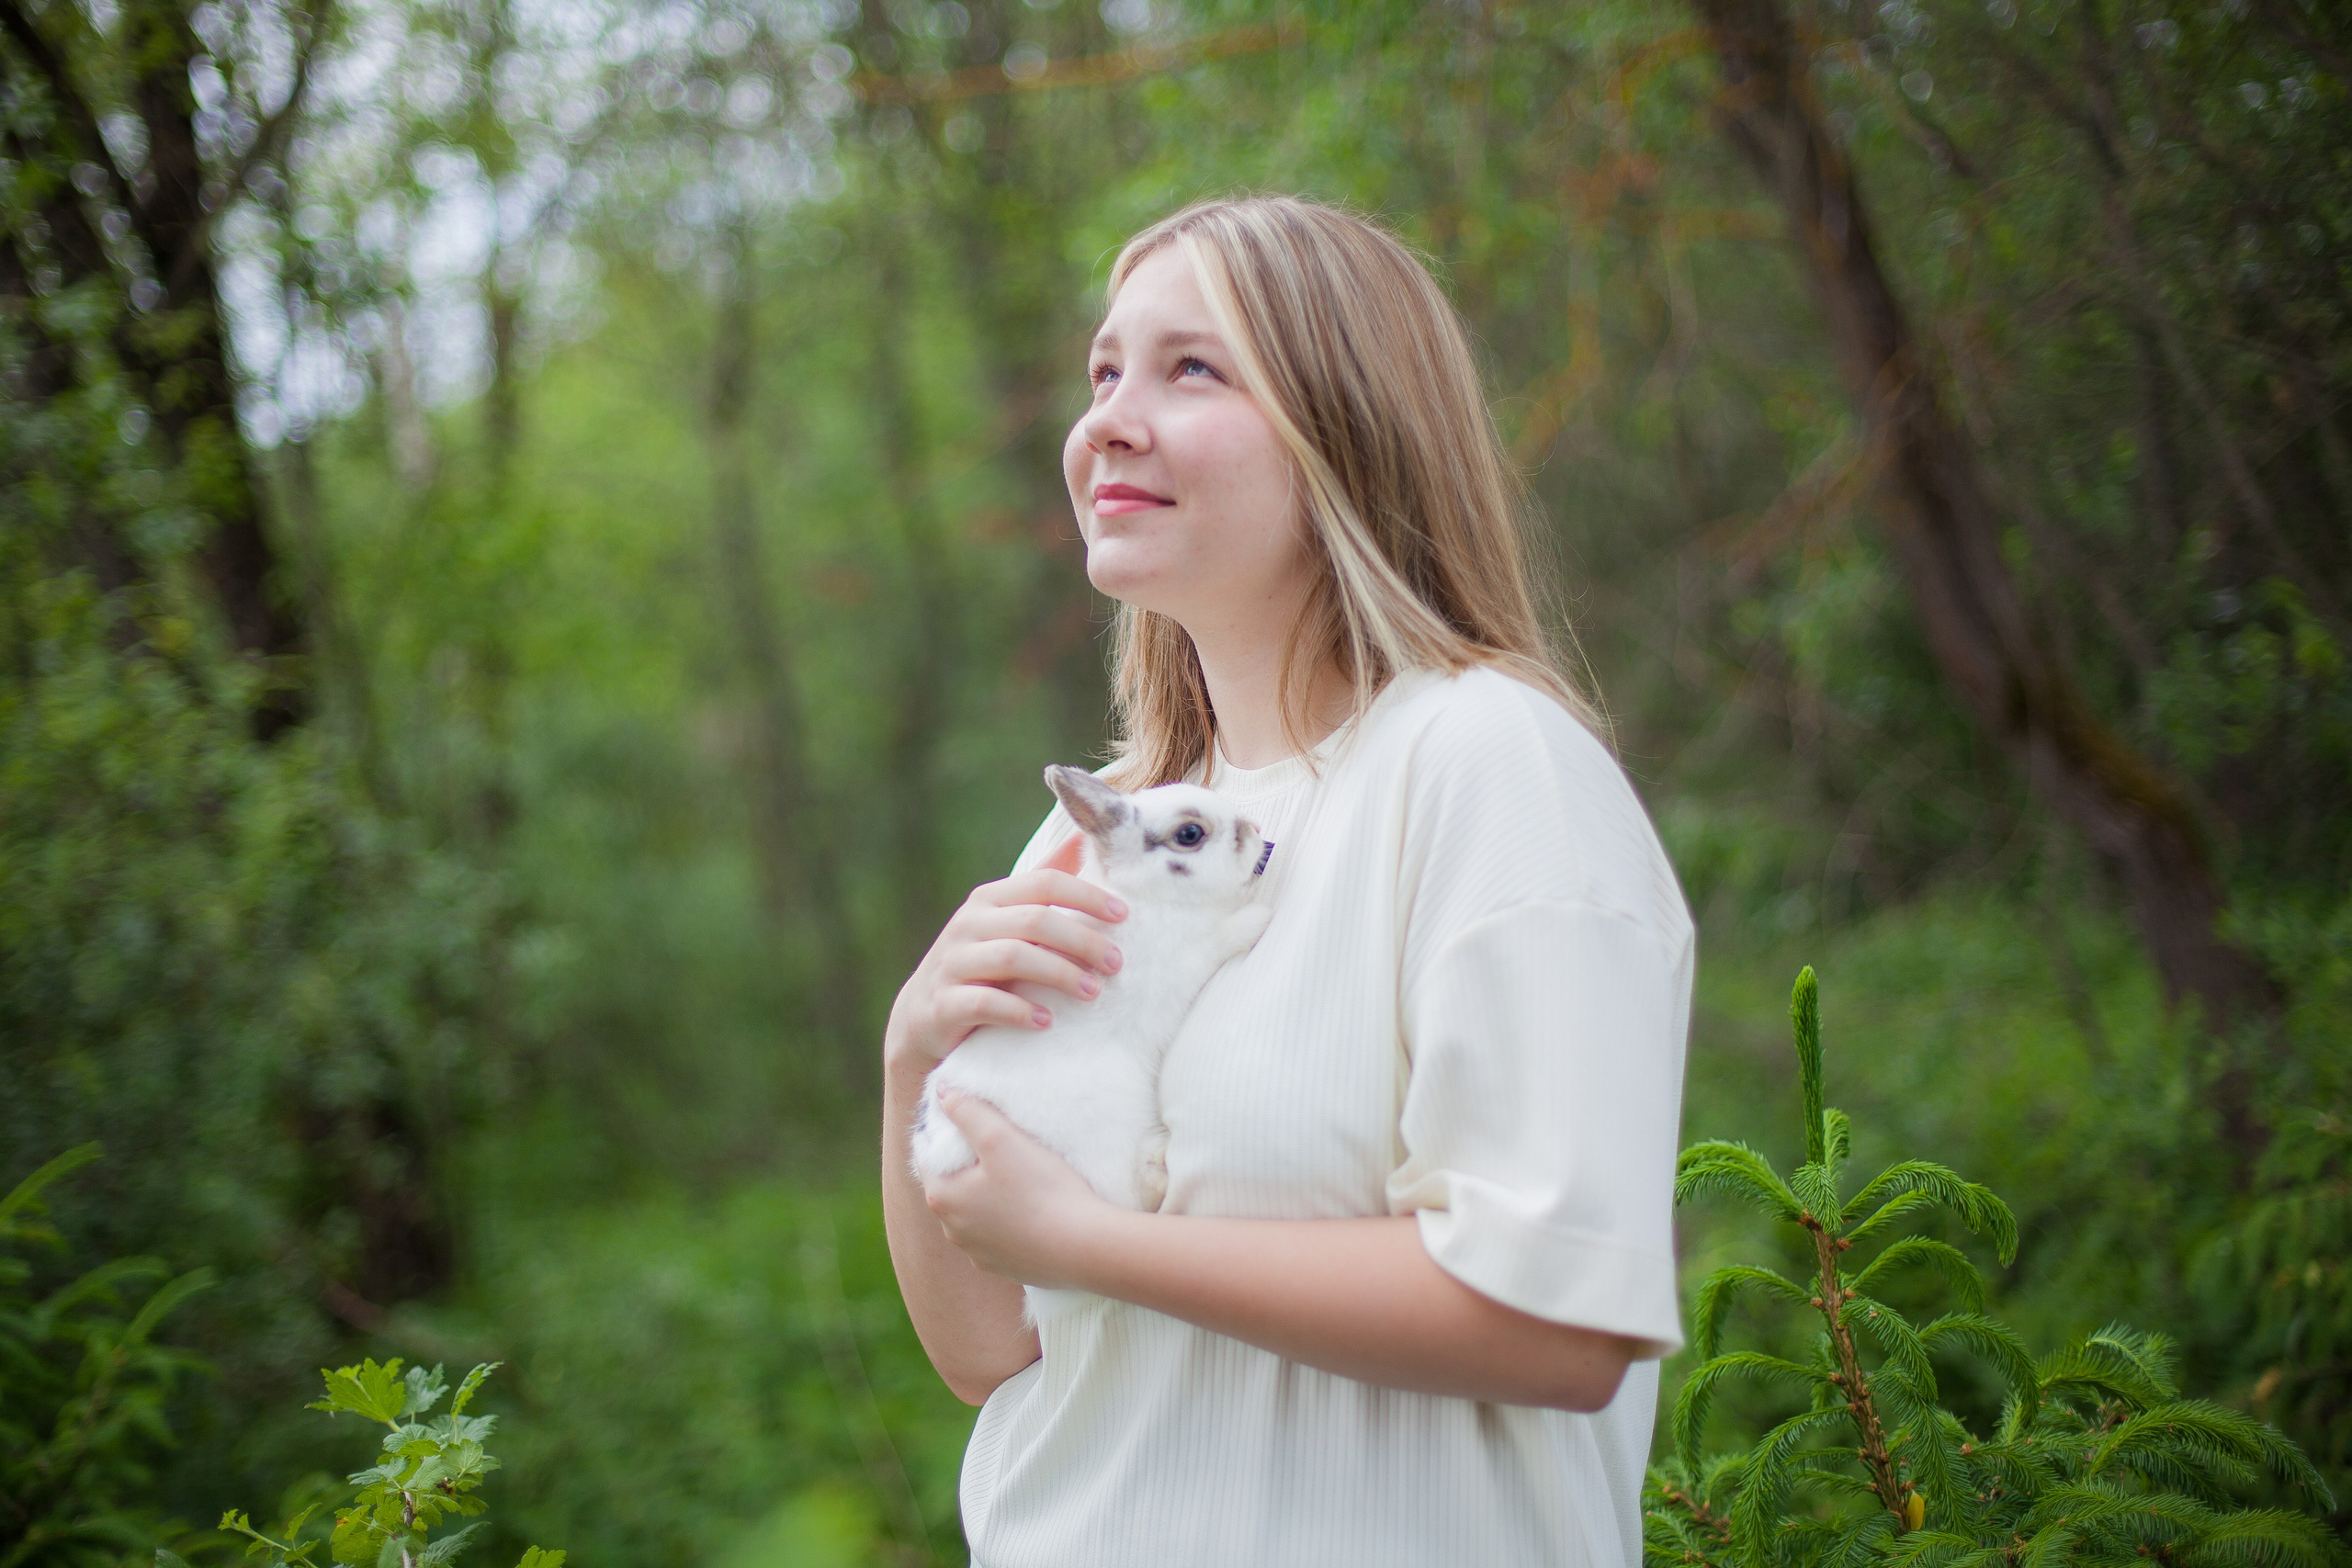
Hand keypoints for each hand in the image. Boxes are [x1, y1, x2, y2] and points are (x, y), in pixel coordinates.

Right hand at [883, 834, 1126, 1077]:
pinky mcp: (943, 1004)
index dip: (1085, 895)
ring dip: (1059, 973)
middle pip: (1034, 920)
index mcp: (989, 899)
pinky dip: (1018, 1011)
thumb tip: (1082, 836)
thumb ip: (1042, 884)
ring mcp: (953, 963)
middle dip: (1081, 940)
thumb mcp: (1007, 921)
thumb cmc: (980, 963)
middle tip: (1116, 963)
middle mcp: (968, 924)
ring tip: (1093, 991)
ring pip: (1011, 957)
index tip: (1123, 914)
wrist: (922, 1018)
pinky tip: (1047, 1021)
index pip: (1043, 883)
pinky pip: (983, 1002)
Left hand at [923, 1092, 1119, 1287]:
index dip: (942, 1129)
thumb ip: (967, 1111)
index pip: (926, 1154)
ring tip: (1014, 1174)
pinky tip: (1029, 1208)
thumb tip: (941, 1093)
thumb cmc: (1041, 1190)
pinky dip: (1005, 1219)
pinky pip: (997, 1235)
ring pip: (973, 1212)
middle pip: (950, 1183)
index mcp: (943, 1198)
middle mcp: (952, 1230)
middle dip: (965, 1162)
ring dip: (984, 1193)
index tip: (963, 1114)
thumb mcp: (1000, 1137)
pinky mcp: (1005, 1266)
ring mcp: (978, 1253)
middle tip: (993, 1139)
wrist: (1084, 1247)